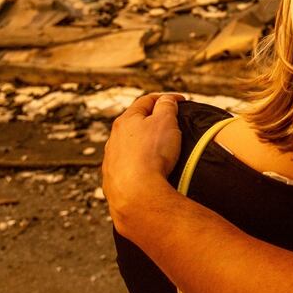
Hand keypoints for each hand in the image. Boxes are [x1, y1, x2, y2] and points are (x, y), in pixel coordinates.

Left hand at [102, 92, 183, 235]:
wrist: (137, 194)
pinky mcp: (112, 181)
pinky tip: (148, 172)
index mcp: (125, 121)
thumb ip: (167, 106)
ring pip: (128, 147)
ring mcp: (111, 161)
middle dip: (151, 122)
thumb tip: (166, 100)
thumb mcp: (166, 121)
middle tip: (170, 125)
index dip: (165, 98)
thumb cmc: (152, 154)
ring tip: (159, 151)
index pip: (146, 101)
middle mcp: (113, 139)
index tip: (181, 101)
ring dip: (142, 145)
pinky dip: (138, 166)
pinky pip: (127, 169)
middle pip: (134, 124)